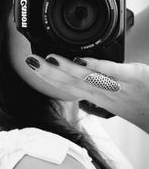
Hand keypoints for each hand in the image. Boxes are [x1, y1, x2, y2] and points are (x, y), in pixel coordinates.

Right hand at [25, 54, 148, 133]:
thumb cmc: (142, 108)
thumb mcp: (115, 102)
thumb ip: (98, 90)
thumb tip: (83, 78)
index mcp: (100, 98)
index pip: (69, 87)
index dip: (49, 78)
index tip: (34, 67)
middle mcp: (105, 94)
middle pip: (72, 84)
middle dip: (48, 72)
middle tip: (31, 61)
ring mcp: (119, 86)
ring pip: (88, 79)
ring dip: (66, 70)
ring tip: (48, 60)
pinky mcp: (135, 76)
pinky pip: (112, 72)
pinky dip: (95, 66)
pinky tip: (80, 60)